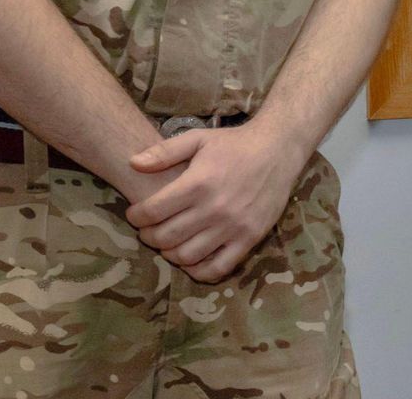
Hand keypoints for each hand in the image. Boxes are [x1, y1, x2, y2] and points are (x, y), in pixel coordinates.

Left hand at [125, 121, 311, 282]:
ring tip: (168, 242)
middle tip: (148, 229)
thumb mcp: (198, 139)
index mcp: (198, 183)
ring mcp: (233, 226)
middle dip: (148, 236)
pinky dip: (199, 271)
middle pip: (166, 237)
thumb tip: (133, 163)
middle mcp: (214, 208)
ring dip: (169, 253)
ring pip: (187, 256)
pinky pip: (219, 268)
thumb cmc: (234, 144)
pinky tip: (192, 260)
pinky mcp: (250, 238)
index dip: (136, 216)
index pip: (152, 211)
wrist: (278, 150)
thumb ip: (164, 152)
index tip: (136, 213)